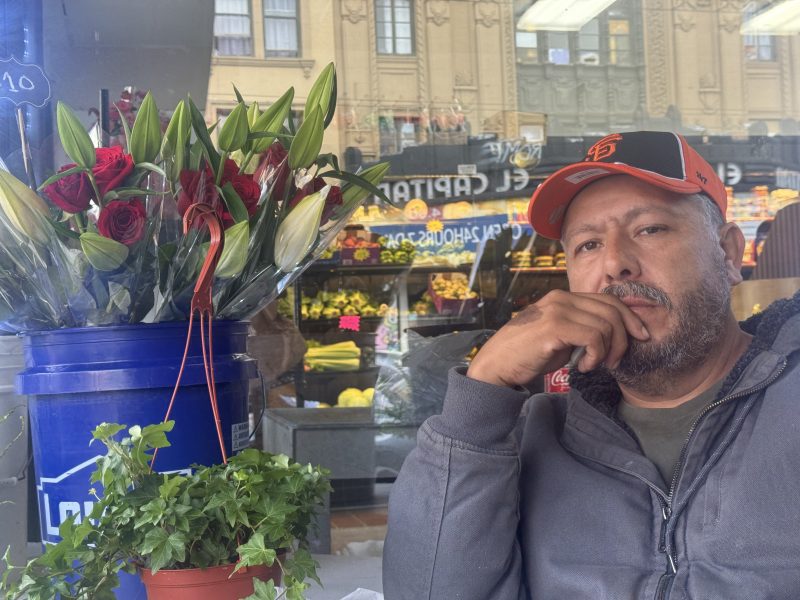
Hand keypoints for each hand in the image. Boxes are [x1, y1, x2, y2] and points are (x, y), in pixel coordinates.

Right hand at [466, 289, 650, 388]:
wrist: (497, 365)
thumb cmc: (528, 354)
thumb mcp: (560, 337)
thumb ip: (582, 328)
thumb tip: (615, 333)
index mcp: (563, 297)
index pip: (609, 299)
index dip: (630, 318)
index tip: (640, 337)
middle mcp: (561, 298)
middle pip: (612, 310)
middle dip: (623, 338)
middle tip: (613, 361)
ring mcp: (557, 310)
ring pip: (606, 325)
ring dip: (607, 351)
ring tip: (593, 365)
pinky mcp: (554, 327)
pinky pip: (594, 337)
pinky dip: (596, 355)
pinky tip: (583, 367)